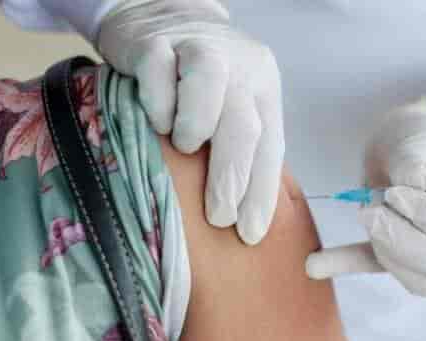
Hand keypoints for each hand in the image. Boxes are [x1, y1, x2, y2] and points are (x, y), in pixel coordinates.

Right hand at [97, 0, 283, 244]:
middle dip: (233, 179)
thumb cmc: (196, 78)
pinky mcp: (155, 43)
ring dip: (196, 131)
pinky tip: (157, 120)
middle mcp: (239, 66)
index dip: (261, 193)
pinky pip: (158, 76)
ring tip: (185, 149)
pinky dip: (159, 105)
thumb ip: (239, 145)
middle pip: (244, 125)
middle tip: (218, 217)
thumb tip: (241, 215)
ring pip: (208, 91)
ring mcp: (197, 49)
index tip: (251, 233)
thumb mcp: (230, 104)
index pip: (270, 146)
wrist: (159, 13)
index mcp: (262, 87)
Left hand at [305, 100, 425, 295]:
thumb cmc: (420, 136)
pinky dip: (346, 266)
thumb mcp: (419, 136)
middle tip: (370, 213)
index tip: (396, 193)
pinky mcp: (396, 256)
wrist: (402, 145)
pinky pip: (376, 270)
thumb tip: (421, 183)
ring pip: (423, 282)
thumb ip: (417, 159)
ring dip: (387, 256)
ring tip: (362, 213)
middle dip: (407, 244)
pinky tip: (314, 263)